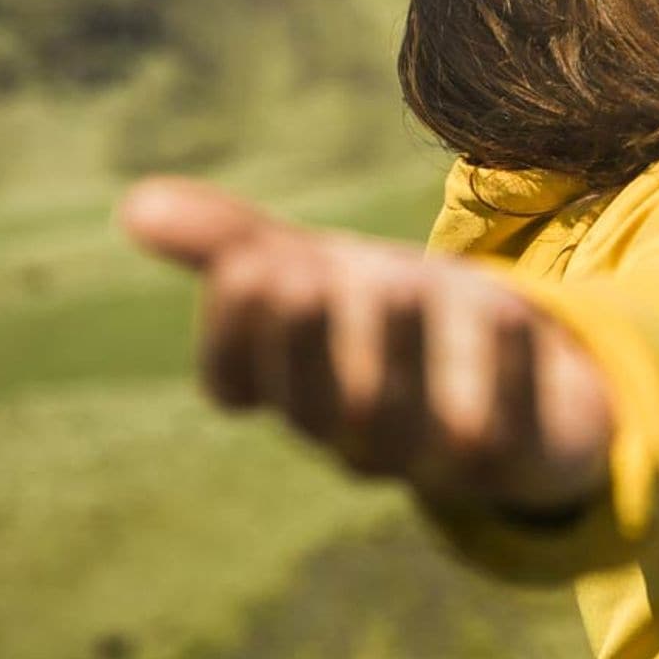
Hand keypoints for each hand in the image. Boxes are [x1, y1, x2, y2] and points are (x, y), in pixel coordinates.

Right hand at [116, 176, 612, 513]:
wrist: (525, 371)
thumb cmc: (394, 319)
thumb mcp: (318, 270)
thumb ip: (234, 243)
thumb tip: (134, 203)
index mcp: (295, 390)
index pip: (236, 382)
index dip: (234, 330)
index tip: (251, 262)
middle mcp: (356, 433)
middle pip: (316, 406)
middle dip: (307, 340)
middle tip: (305, 269)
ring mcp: (436, 453)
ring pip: (405, 425)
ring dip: (399, 351)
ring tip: (398, 280)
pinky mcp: (520, 454)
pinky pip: (507, 431)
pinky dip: (506, 371)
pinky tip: (508, 309)